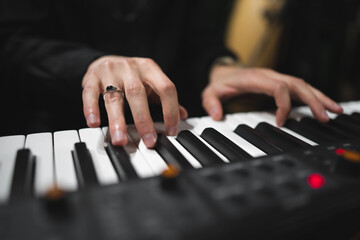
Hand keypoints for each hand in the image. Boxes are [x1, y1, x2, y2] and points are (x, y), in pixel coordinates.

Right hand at [82, 56, 187, 147]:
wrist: (105, 61)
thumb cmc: (132, 76)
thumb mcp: (151, 83)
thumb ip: (165, 99)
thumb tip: (183, 115)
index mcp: (150, 68)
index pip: (166, 88)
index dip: (171, 110)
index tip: (172, 131)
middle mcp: (131, 68)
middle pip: (138, 93)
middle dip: (144, 120)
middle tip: (148, 141)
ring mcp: (110, 72)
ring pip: (114, 97)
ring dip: (117, 120)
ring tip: (120, 140)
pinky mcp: (92, 77)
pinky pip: (90, 93)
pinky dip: (91, 108)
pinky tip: (94, 123)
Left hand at [202, 65, 342, 125]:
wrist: (225, 71)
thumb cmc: (221, 82)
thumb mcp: (210, 92)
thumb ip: (210, 103)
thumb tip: (217, 116)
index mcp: (255, 78)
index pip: (277, 87)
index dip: (283, 104)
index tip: (281, 122)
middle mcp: (269, 76)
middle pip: (297, 84)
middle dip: (313, 100)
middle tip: (324, 117)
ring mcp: (276, 78)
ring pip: (302, 85)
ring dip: (319, 97)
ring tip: (334, 110)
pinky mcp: (279, 83)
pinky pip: (299, 88)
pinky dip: (313, 96)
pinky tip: (323, 105)